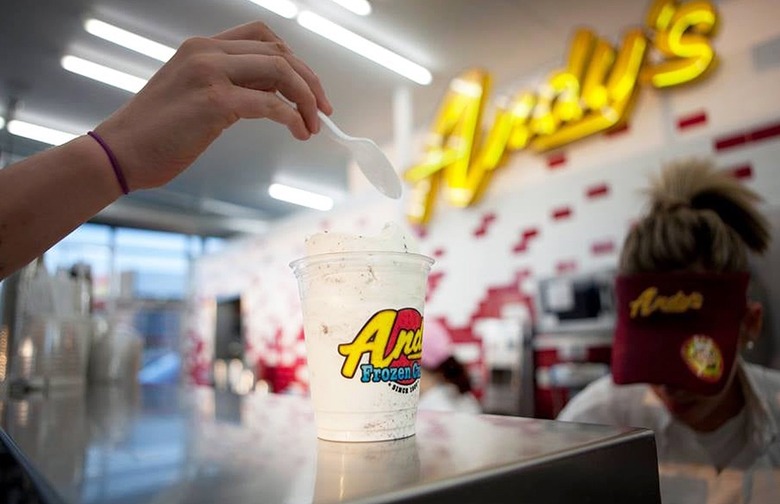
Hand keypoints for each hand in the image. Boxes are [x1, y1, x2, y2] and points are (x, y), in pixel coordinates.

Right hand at [93, 21, 332, 190]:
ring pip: (280, 71)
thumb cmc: (157, 134)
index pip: (263, 38)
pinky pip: (270, 103)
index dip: (294, 61)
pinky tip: (298, 131)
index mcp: (202, 48)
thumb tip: (275, 96)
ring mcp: (210, 73)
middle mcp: (207, 52)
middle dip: (310, 82)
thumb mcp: (196, 98)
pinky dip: (292, 117)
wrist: (120, 153)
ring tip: (313, 125)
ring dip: (306, 98)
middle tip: (323, 111)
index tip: (310, 90)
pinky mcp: (213, 101)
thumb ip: (232, 88)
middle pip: (279, 53)